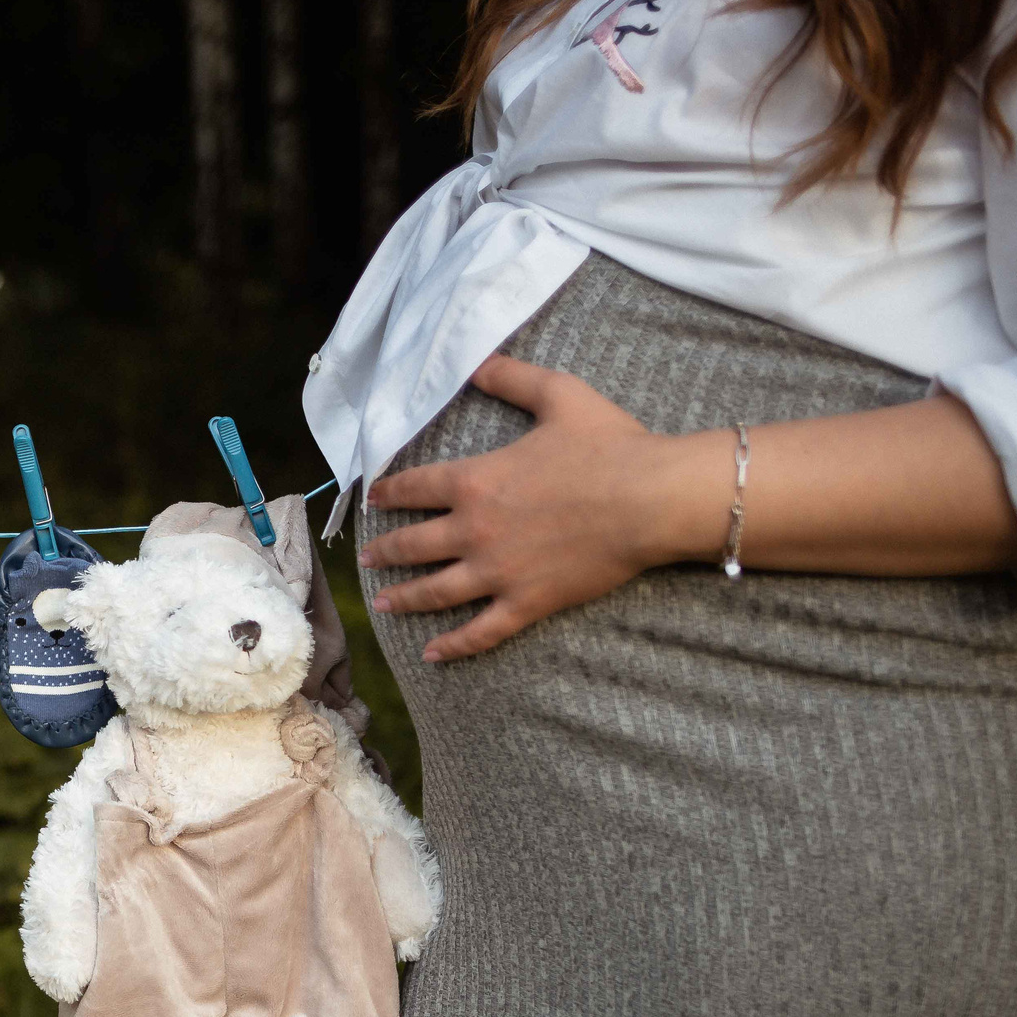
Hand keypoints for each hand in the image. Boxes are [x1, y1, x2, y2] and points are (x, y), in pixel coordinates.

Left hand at [359, 353, 730, 661]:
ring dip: (403, 598)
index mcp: (476, 481)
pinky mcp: (526, 602)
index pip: (415, 488)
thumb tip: (477, 362)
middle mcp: (475, 530)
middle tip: (365, 558)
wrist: (651, 499)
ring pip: (435, 592)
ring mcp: (497, 571)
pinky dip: (454, 645)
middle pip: (413, 545)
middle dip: (384, 551)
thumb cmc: (610, 446)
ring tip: (382, 603)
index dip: (390, 492)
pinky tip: (432, 654)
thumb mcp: (559, 395)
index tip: (374, 498)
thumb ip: (512, 377)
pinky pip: (481, 631)